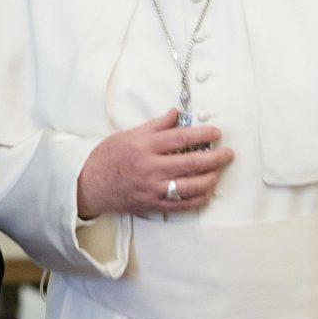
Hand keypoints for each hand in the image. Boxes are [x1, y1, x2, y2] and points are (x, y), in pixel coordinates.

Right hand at [77, 109, 233, 218]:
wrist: (89, 184)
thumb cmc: (107, 157)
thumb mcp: (129, 134)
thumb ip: (155, 125)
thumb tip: (176, 113)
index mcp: (145, 147)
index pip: (181, 138)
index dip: (202, 135)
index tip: (216, 133)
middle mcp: (150, 168)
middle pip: (191, 163)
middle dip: (215, 158)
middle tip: (228, 154)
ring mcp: (153, 189)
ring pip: (191, 186)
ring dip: (210, 179)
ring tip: (218, 172)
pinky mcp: (153, 205)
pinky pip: (182, 205)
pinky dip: (198, 199)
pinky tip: (207, 192)